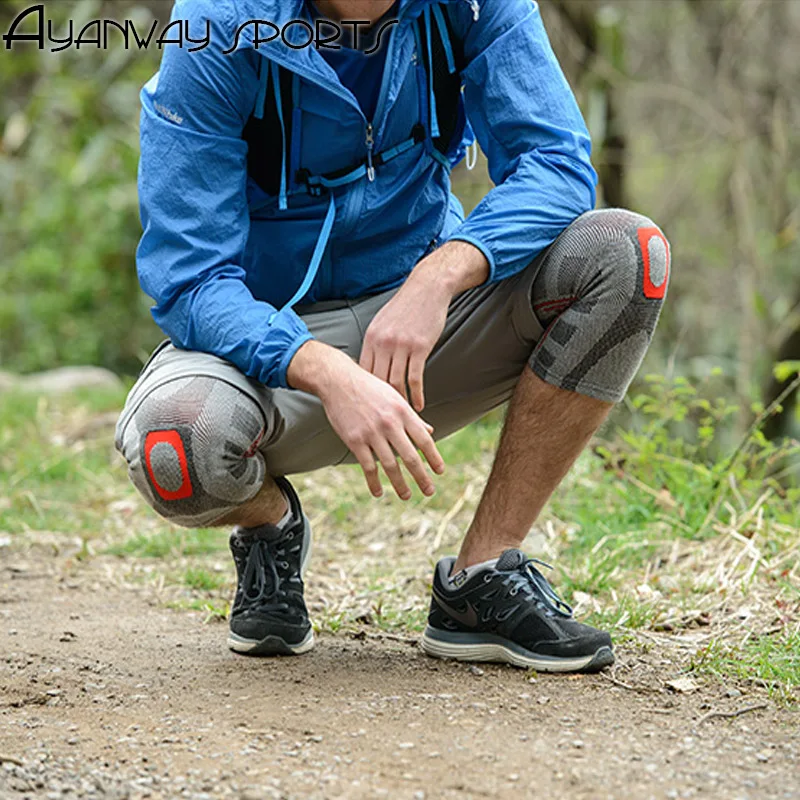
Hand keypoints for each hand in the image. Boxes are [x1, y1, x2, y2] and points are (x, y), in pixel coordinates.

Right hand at [287, 341, 444, 498]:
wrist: (338, 380)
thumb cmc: (369, 388)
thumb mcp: (394, 397)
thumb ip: (412, 417)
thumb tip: (430, 432)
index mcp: (402, 411)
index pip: (424, 439)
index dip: (434, 457)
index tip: (440, 472)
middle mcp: (390, 423)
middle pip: (410, 456)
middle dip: (421, 477)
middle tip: (429, 492)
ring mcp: (371, 432)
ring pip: (390, 465)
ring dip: (399, 484)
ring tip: (406, 496)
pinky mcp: (354, 440)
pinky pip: (367, 467)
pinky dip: (374, 482)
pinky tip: (378, 492)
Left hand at [360, 240, 489, 410]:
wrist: (427, 288)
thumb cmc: (406, 307)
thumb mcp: (383, 322)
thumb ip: (376, 343)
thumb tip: (370, 365)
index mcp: (371, 338)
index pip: (363, 372)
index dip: (365, 392)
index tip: (367, 407)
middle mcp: (382, 343)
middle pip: (376, 381)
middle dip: (379, 403)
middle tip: (383, 420)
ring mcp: (400, 346)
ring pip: (395, 383)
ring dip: (399, 403)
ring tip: (402, 418)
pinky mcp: (419, 348)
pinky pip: (415, 378)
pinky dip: (416, 395)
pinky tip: (419, 406)